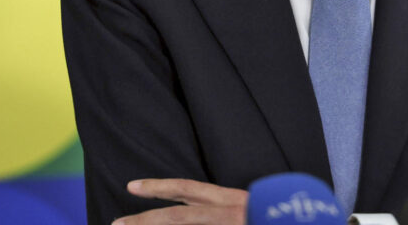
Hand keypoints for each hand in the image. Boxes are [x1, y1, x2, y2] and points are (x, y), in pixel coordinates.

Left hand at [112, 178, 248, 224]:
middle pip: (177, 216)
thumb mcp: (258, 205)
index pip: (187, 189)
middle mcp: (226, 213)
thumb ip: (233, 205)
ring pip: (182, 222)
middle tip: (116, 224)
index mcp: (232, 200)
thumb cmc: (292, 220)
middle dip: (144, 220)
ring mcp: (228, 224)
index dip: (158, 187)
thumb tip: (201, 205)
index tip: (131, 187)